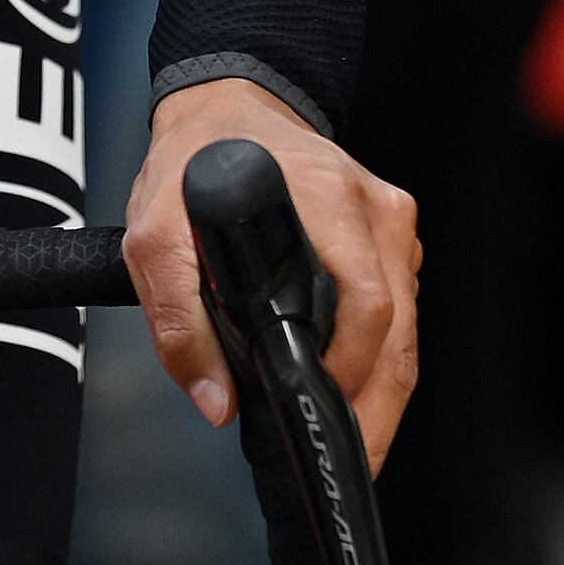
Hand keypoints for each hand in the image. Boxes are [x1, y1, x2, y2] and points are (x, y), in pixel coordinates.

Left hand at [126, 77, 422, 470]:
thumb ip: (177, 322)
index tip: (325, 416)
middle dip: (380, 404)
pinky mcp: (391, 233)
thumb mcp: (155, 237)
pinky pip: (401, 307)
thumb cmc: (194, 165)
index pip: (366, 302)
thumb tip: (217, 402)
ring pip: (408, 325)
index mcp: (326, 198)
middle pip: (400, 327)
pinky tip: (358, 392)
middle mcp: (373, 208)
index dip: (353, 370)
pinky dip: (384, 355)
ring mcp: (389, 219)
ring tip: (356, 440)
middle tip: (352, 457)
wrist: (224, 106)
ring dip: (385, 388)